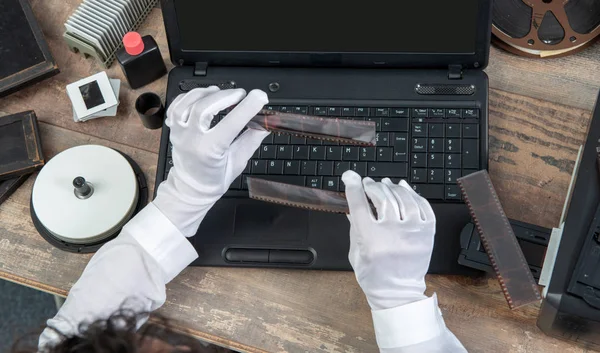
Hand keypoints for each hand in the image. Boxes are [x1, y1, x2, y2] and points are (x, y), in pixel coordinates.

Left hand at [153, 87, 269, 235]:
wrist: (191, 188)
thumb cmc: (215, 178)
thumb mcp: (239, 161)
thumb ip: (252, 140)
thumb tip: (267, 123)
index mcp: (210, 151)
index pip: (231, 123)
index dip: (247, 107)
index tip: (260, 97)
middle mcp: (191, 140)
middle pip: (204, 108)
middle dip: (226, 96)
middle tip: (241, 95)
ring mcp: (179, 133)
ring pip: (188, 102)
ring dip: (207, 93)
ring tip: (221, 92)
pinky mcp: (173, 128)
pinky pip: (177, 105)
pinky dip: (190, 96)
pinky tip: (203, 97)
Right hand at [342, 171, 435, 309]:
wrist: (398, 293)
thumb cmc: (374, 276)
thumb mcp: (355, 251)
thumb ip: (354, 226)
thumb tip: (352, 203)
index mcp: (370, 240)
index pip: (359, 204)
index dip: (353, 187)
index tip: (350, 177)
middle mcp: (392, 234)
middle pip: (382, 197)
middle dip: (372, 186)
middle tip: (368, 183)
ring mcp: (413, 233)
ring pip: (403, 198)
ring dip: (392, 187)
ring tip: (386, 184)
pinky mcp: (427, 234)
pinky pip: (423, 205)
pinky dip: (413, 194)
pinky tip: (405, 189)